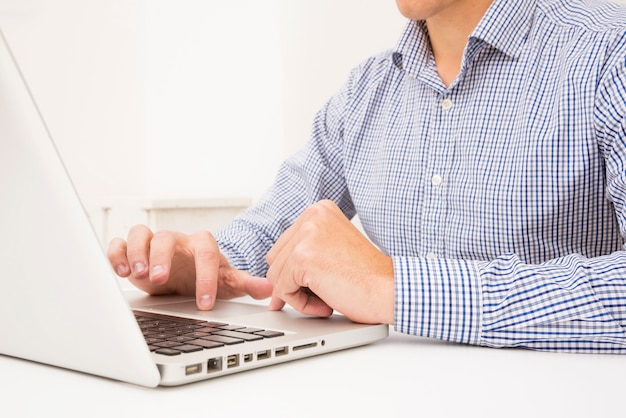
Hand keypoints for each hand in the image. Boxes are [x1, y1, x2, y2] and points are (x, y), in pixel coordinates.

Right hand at [107, 225, 272, 309]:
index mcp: (202, 245)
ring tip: (137, 273)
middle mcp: (177, 240)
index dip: (206, 276)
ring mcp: (153, 243)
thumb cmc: (205, 277)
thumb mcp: (227, 282)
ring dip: (137, 251)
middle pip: (167, 237)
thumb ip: (245, 284)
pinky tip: (120, 271)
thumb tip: (268, 288)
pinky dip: (116, 253)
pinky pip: (120, 242)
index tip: (205, 303)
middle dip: (162, 256)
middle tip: (159, 278)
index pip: (206, 252)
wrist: (186, 276)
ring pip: (141, 233)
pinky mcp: (133, 251)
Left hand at [265, 200, 393, 323]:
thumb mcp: (333, 250)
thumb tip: (272, 280)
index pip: (285, 245)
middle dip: (295, 282)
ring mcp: (306, 235)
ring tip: (328, 298)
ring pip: (276, 275)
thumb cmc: (369, 277)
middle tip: (325, 293)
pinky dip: (301, 303)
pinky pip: (282, 289)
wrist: (391, 290)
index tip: (320, 282)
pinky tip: (327, 303)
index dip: (297, 272)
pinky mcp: (302, 257)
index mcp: (320, 210)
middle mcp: (312, 216)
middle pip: (276, 258)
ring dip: (298, 294)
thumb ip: (306, 253)